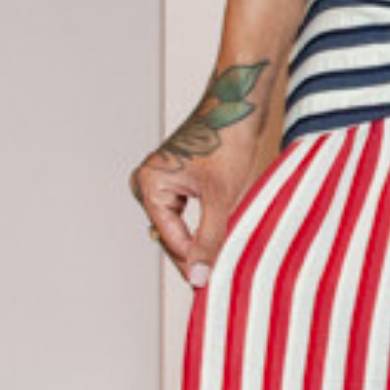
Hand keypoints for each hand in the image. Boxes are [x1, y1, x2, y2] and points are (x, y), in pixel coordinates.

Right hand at [131, 60, 273, 289]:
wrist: (240, 101)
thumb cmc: (228, 139)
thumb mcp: (221, 197)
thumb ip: (209, 240)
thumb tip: (199, 276)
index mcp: (149, 184)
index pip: (170, 240)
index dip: (193, 265)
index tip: (210, 288)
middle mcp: (148, 181)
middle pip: (172, 235)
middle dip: (194, 254)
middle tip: (217, 279)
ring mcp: (161, 180)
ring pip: (180, 226)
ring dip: (200, 241)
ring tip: (221, 260)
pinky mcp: (177, 178)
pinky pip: (186, 213)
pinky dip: (203, 225)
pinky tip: (220, 239)